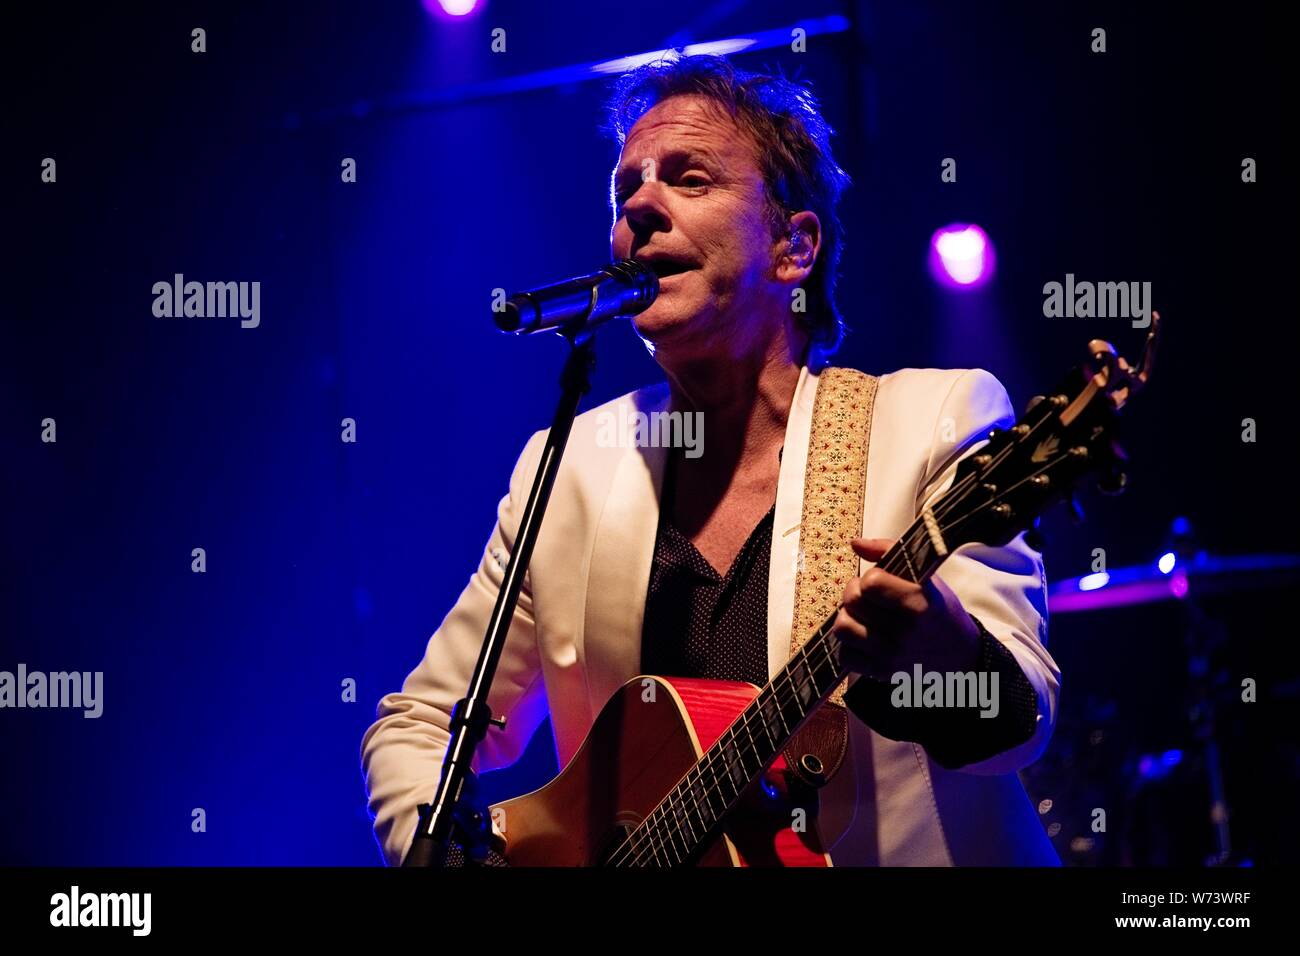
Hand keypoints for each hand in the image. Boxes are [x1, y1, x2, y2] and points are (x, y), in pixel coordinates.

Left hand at [831, 538, 980, 680]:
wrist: (961, 655)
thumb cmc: (939, 611)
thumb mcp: (926, 578)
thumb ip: (889, 553)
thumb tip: (855, 543)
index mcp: (920, 604)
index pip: (871, 582)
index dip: (870, 577)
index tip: (880, 580)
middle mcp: (905, 632)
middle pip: (852, 601)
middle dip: (855, 592)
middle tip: (867, 595)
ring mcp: (892, 656)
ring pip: (842, 628)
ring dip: (848, 617)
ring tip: (862, 615)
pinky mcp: (881, 673)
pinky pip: (844, 655)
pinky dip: (849, 644)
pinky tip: (864, 637)